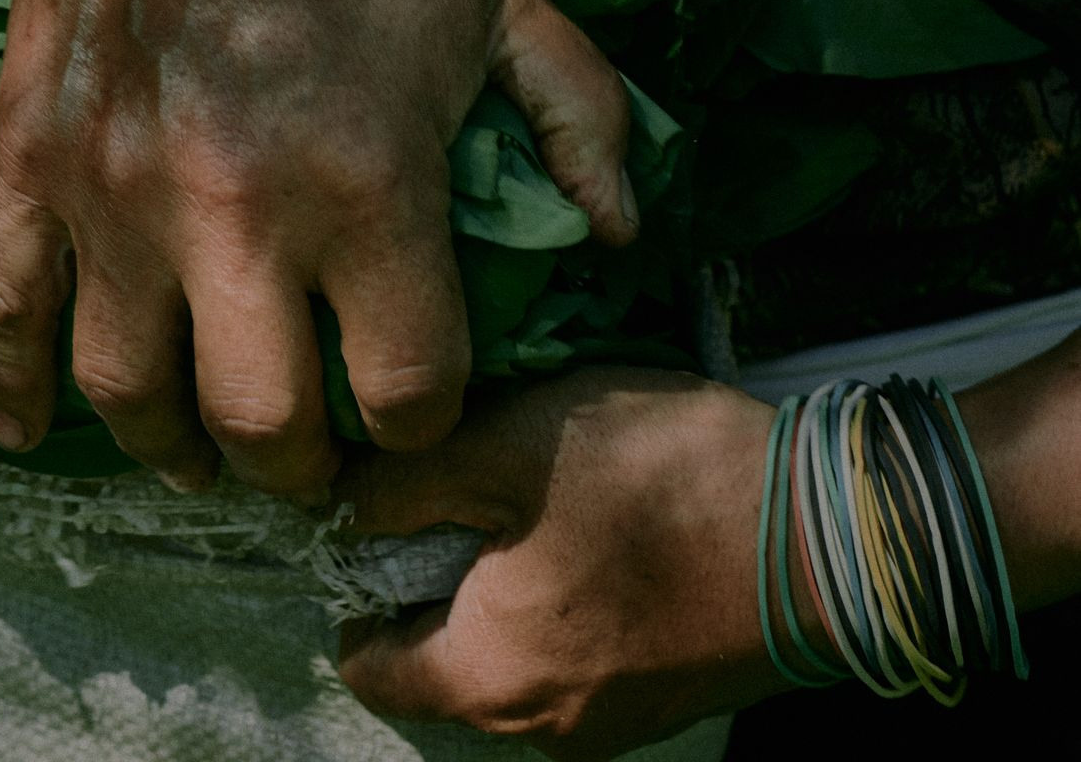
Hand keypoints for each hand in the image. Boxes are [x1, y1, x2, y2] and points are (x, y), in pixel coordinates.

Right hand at [0, 0, 636, 495]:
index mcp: (365, 185)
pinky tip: (35, 436)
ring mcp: (116, 204)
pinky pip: (7, 314)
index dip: (423, 419)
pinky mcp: (32, 173)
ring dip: (173, 450)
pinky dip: (14, 391)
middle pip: (265, 428)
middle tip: (312, 455)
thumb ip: (575, 111)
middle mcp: (233, 220)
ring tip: (200, 452)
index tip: (414, 405)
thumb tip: (617, 226)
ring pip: (132, 394)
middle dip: (302, 468)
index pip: (407, 385)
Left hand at [337, 370, 787, 759]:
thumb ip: (402, 484)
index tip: (385, 512)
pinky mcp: (661, 701)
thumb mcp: (506, 447)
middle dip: (433, 579)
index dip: (355, 584)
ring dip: (500, 585)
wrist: (842, 533)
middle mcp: (541, 731)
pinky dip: (560, 602)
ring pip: (505, 657)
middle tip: (467, 488)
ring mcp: (610, 725)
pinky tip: (594, 529)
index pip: (366, 667)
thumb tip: (336, 506)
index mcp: (489, 681)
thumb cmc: (663, 485)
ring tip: (535, 499)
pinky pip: (570, 657)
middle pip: (436, 663)